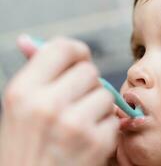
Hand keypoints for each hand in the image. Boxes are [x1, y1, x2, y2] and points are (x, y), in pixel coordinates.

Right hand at [0, 36, 118, 165]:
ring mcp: (74, 125)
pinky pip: (114, 119)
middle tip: (75, 102)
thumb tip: (27, 39)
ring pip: (106, 94)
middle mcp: (47, 105)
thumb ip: (34, 73)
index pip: (62, 48)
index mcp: (23, 91)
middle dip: (86, 84)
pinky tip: (87, 141)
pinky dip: (105, 129)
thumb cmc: (26, 147)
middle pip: (89, 71)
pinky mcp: (97, 144)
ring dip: (97, 107)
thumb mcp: (19, 109)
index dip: (76, 52)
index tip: (78, 62)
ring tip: (79, 125)